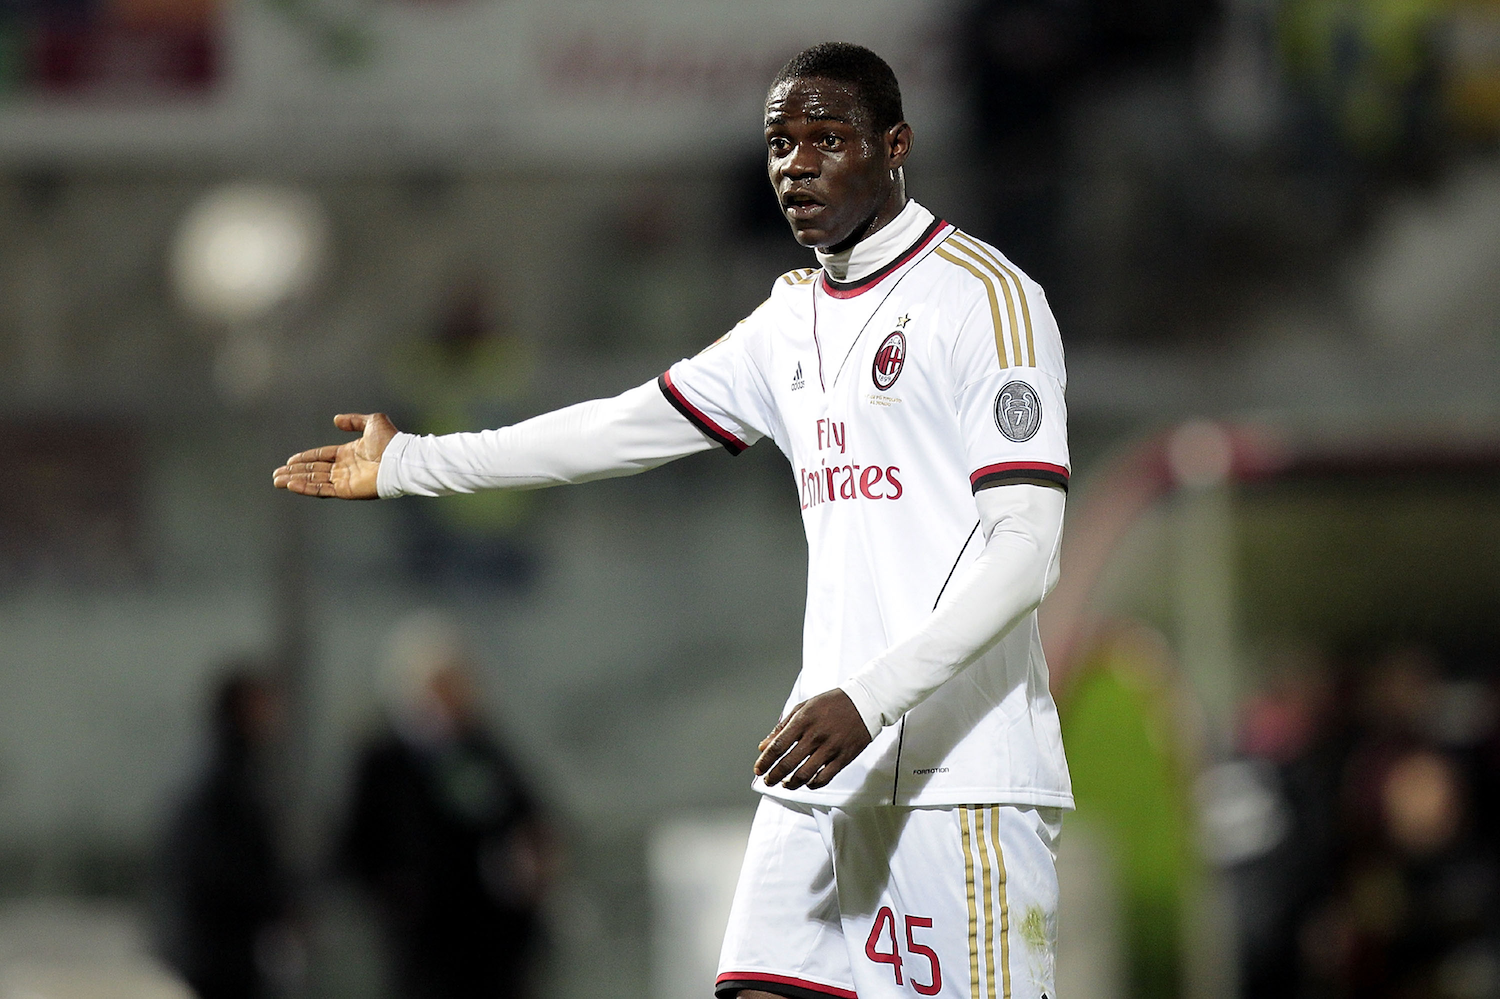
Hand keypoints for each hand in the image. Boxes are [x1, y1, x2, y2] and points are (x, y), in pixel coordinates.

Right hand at [272, 413, 397, 498]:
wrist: (401, 459)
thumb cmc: (391, 441)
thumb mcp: (372, 422)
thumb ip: (354, 420)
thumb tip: (336, 420)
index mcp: (349, 453)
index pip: (322, 456)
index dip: (305, 458)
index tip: (289, 461)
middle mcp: (345, 468)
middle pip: (314, 470)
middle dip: (295, 472)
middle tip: (276, 475)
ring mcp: (345, 480)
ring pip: (314, 480)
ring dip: (295, 480)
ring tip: (277, 481)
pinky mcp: (346, 490)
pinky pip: (322, 489)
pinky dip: (306, 488)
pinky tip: (291, 485)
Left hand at [754, 689, 872, 790]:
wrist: (864, 702)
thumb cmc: (832, 703)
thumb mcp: (804, 707)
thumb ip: (782, 727)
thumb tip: (764, 745)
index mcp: (804, 720)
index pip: (778, 746)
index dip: (765, 761)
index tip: (758, 769)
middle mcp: (816, 735)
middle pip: (788, 763)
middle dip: (774, 776)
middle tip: (768, 780)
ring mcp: (831, 748)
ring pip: (805, 775)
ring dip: (791, 783)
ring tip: (785, 784)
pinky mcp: (844, 757)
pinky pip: (824, 778)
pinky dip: (812, 784)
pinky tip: (806, 783)